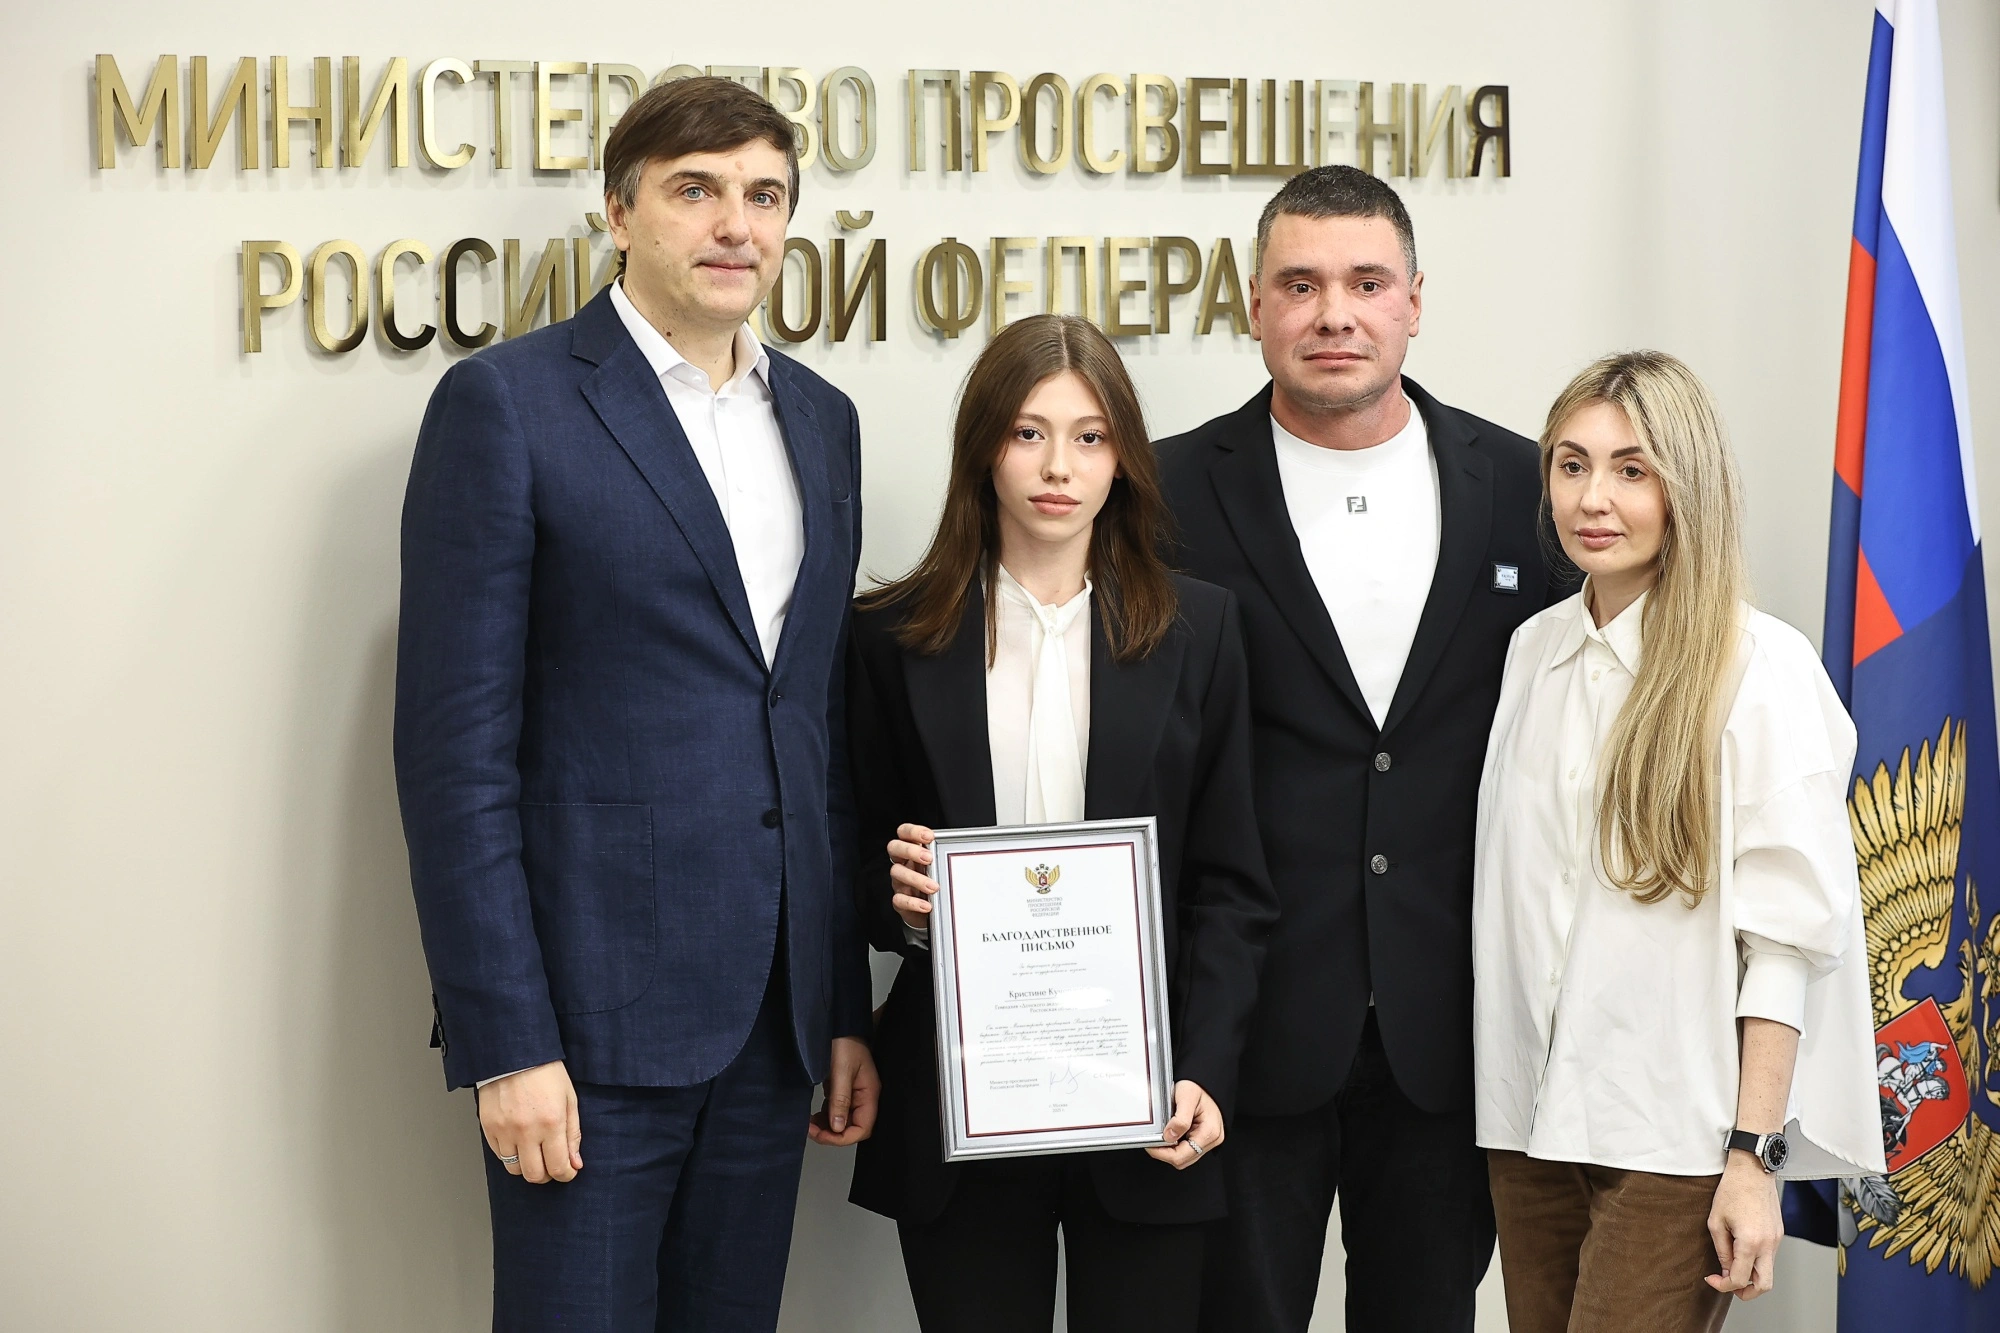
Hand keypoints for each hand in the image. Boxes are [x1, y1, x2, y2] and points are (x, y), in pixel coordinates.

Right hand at [478, 1060, 581, 1183]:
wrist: (515, 1053)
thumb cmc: (545, 1072)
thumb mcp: (569, 1099)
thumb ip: (573, 1134)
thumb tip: (575, 1163)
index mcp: (551, 1122)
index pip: (558, 1167)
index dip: (566, 1174)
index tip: (568, 1171)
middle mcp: (527, 1130)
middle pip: (534, 1175)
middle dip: (546, 1175)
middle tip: (551, 1165)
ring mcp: (505, 1130)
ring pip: (514, 1169)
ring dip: (526, 1166)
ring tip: (534, 1153)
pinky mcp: (488, 1127)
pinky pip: (498, 1154)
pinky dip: (510, 1154)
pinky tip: (518, 1141)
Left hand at [809, 1036, 879, 1146]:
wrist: (839, 1024)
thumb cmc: (845, 1042)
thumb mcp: (841, 1071)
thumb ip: (840, 1100)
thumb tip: (837, 1128)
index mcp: (869, 1094)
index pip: (862, 1129)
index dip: (843, 1137)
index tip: (822, 1135)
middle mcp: (864, 1097)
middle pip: (853, 1128)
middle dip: (832, 1134)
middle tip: (811, 1130)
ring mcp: (854, 1093)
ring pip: (843, 1121)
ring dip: (827, 1127)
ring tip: (810, 1124)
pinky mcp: (843, 1089)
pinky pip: (837, 1110)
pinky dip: (825, 1117)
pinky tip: (814, 1116)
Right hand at [887, 824, 938, 931]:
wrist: (933, 911)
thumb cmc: (937, 882)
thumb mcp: (941, 866)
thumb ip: (945, 856)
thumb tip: (965, 849)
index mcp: (912, 851)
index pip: (904, 832)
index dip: (913, 831)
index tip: (929, 837)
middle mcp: (903, 863)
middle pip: (894, 848)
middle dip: (911, 850)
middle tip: (929, 858)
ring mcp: (899, 882)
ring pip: (897, 873)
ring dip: (916, 879)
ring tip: (934, 887)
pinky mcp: (900, 901)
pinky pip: (900, 900)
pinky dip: (913, 903)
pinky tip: (926, 906)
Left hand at [1146, 1080, 1222, 1169]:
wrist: (1206, 1082)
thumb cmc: (1199, 1087)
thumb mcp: (1187, 1096)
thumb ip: (1180, 1119)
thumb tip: (1169, 1137)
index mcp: (1209, 1132)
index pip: (1182, 1155)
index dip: (1162, 1152)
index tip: (1150, 1144)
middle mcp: (1212, 1140)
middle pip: (1183, 1160)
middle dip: (1165, 1152)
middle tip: (1152, 1140)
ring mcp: (1208, 1141)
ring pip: (1184, 1157)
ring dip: (1170, 1149)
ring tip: (1163, 1134)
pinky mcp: (1203, 1139)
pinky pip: (1186, 1150)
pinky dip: (1176, 1145)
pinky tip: (1171, 1133)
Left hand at [1706, 1153, 1781, 1298]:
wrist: (1753, 1169)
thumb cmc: (1732, 1189)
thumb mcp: (1716, 1221)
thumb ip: (1721, 1250)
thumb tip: (1725, 1270)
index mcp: (1751, 1242)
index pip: (1739, 1279)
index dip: (1723, 1285)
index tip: (1712, 1278)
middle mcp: (1768, 1244)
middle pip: (1764, 1285)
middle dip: (1746, 1293)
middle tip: (1729, 1286)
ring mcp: (1776, 1240)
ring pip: (1769, 1272)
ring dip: (1751, 1276)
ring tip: (1732, 1266)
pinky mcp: (1779, 1234)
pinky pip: (1770, 1257)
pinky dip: (1757, 1262)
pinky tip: (1742, 1252)